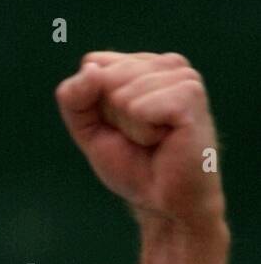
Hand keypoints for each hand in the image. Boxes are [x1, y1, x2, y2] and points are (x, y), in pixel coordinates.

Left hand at [56, 51, 224, 231]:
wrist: (164, 200)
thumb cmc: (132, 163)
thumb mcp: (89, 128)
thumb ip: (74, 97)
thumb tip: (89, 69)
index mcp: (145, 64)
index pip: (92, 64)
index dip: (92, 104)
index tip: (116, 126)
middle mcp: (167, 63)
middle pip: (104, 77)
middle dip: (111, 117)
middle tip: (139, 137)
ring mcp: (183, 76)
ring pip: (121, 95)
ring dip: (130, 128)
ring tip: (155, 140)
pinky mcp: (190, 95)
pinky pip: (140, 108)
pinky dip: (143, 133)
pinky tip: (165, 140)